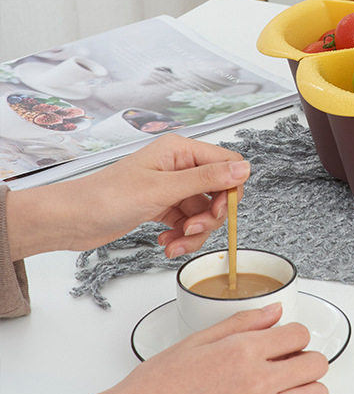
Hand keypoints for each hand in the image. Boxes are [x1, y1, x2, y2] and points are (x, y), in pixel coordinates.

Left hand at [8, 134, 250, 259]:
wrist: (70, 220)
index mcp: (179, 150)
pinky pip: (187, 224)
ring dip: (195, 233)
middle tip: (192, 228)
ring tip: (175, 242)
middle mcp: (178, 166)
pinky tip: (166, 243)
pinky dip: (182, 237)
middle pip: (218, 192)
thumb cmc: (105, 197)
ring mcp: (171, 188)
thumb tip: (244, 169)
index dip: (230, 189)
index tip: (221, 210)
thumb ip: (206, 179)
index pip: (226, 163)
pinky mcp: (163, 207)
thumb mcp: (163, 189)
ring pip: (203, 213)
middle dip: (210, 217)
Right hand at [49, 304, 328, 393]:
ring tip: (285, 387)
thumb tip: (275, 311)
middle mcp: (258, 381)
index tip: (284, 341)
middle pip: (317, 365)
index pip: (300, 334)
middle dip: (306, 359)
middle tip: (288, 363)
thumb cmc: (159, 383)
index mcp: (244, 350)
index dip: (295, 335)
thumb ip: (244, 322)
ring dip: (306, 388)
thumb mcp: (199, 340)